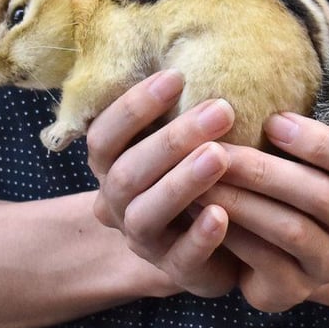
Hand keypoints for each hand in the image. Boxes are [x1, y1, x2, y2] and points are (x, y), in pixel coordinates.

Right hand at [87, 70, 239, 297]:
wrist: (204, 251)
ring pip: (146, 214)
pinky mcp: (177, 272)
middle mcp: (119, 205)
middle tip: (220, 110)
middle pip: (126, 173)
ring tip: (219, 156)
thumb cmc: (193, 184)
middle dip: (171, 140)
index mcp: (115, 168)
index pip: (105, 137)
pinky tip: (223, 214)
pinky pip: (182, 259)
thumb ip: (181, 115)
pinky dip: (200, 236)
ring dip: (181, 183)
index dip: (134, 107)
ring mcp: (145, 242)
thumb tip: (206, 55)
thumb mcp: (179, 147)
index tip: (176, 76)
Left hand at [197, 113, 328, 310]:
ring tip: (201, 179)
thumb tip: (260, 80)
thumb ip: (306, 129)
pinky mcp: (297, 292)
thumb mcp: (318, 154)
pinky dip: (232, 234)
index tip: (274, 119)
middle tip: (216, 150)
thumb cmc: (304, 179)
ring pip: (292, 230)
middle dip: (264, 171)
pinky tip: (203, 211)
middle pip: (323, 197)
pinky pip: (265, 262)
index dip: (322, 144)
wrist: (300, 249)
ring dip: (242, 201)